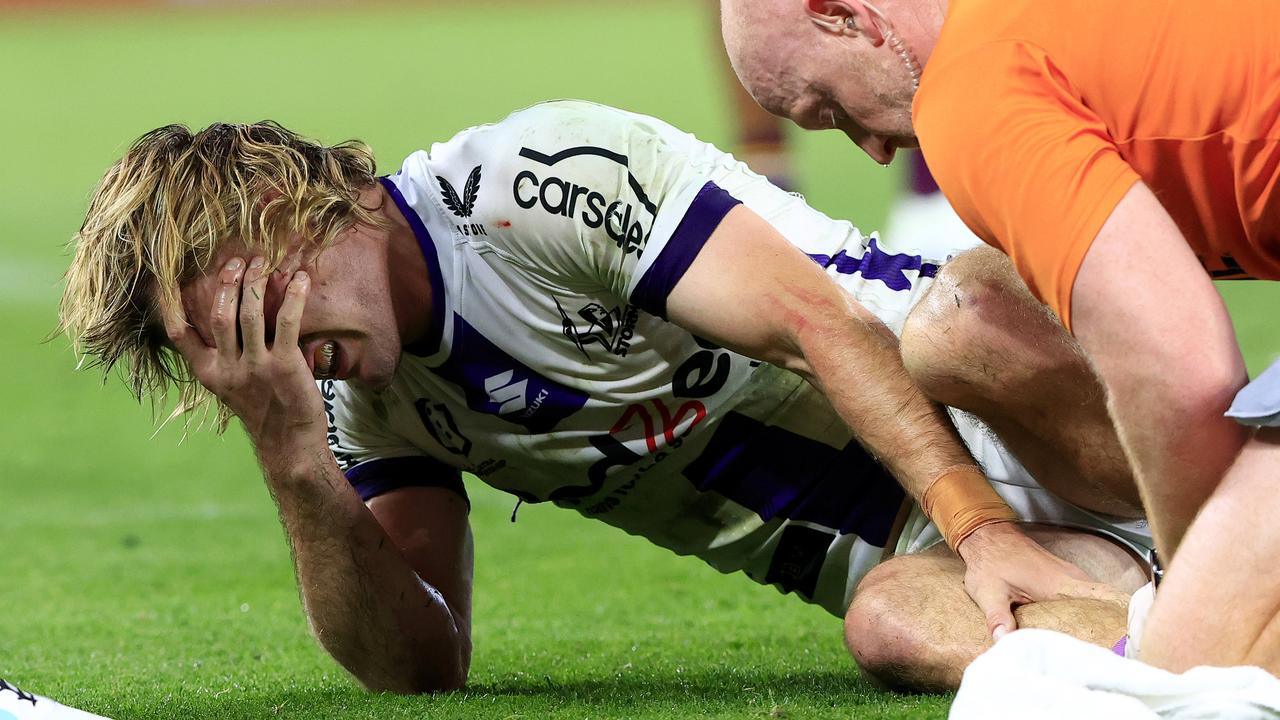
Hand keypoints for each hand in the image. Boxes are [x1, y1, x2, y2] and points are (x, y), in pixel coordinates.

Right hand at [163, 256, 325, 453]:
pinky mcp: (284, 366)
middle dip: (227, 282)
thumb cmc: (263, 410)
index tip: (167, 276)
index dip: (171, 304)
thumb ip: (222, 356)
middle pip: (219, 314)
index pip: (180, 334)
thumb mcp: (231, 386)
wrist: (289, 444)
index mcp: (208, 372)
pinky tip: (300, 280)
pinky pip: (285, 323)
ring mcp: (255, 367)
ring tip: (262, 261)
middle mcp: (227, 368)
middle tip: (237, 260)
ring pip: (248, 314)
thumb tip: (222, 319)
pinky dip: (293, 298)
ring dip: (255, 283)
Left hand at [958, 522, 1125, 640]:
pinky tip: (1085, 626)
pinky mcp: (1061, 575)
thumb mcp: (988, 592)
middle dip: (1116, 623)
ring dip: (1102, 615)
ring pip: (1095, 597)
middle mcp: (1070, 578)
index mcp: (1059, 584)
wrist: (987, 535)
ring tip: (1109, 643)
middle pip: (1105, 601)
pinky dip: (1088, 608)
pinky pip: (1084, 593)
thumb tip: (1005, 642)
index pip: (1104, 595)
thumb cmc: (990, 562)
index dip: (1124, 611)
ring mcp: (1068, 574)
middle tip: (1122, 649)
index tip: (1136, 632)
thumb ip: (998, 617)